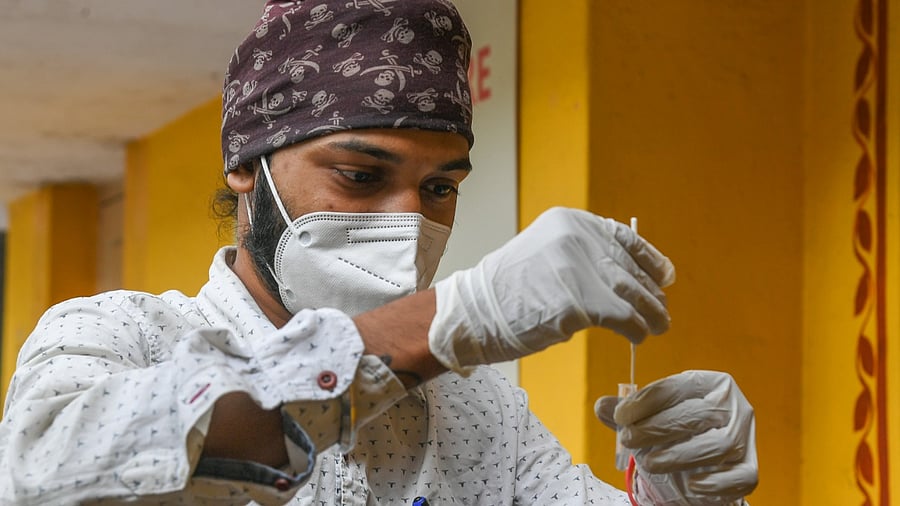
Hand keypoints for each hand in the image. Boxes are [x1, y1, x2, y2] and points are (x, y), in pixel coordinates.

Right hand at [428, 207, 674, 371]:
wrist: (473, 313)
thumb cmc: (507, 292)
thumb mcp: (546, 254)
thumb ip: (583, 256)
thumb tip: (631, 275)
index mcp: (570, 222)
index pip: (624, 237)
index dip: (649, 259)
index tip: (665, 276)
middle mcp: (577, 238)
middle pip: (631, 268)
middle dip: (651, 293)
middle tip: (661, 311)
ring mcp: (578, 269)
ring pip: (635, 293)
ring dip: (651, 314)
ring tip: (657, 327)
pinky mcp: (579, 303)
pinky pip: (625, 317)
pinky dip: (637, 329)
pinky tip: (637, 337)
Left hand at [595, 371, 757, 503]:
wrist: (705, 462)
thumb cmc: (676, 430)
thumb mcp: (650, 416)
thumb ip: (627, 412)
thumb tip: (601, 406)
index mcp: (709, 383)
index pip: (677, 387)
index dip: (645, 401)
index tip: (619, 416)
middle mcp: (733, 406)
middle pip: (697, 415)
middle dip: (657, 428)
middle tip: (627, 440)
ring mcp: (746, 437)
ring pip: (719, 445)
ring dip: (679, 455)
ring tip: (648, 463)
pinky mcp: (750, 468)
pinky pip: (741, 476)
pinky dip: (716, 483)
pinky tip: (692, 485)